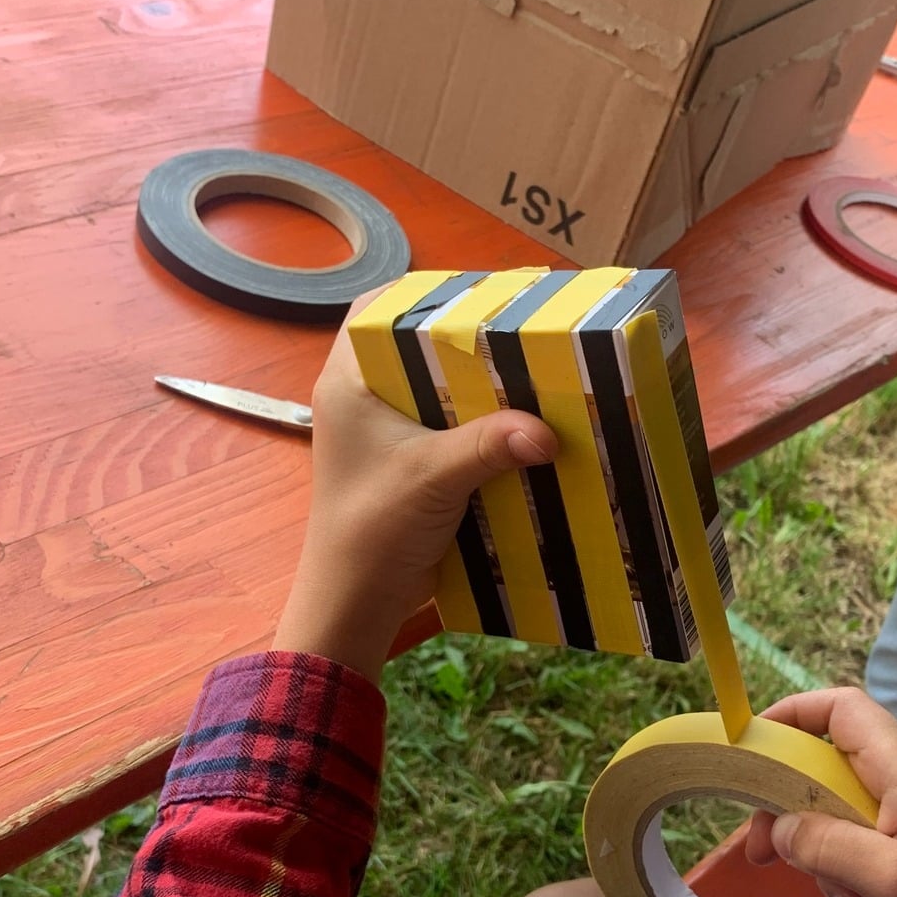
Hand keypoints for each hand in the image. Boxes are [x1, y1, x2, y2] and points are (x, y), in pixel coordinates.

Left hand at [274, 290, 556, 679]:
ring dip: (485, 390)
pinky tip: (529, 428)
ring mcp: (389, 436)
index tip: (482, 291)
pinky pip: (454, 432)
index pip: (379, 309)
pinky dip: (487, 429)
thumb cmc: (370, 532)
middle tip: (527, 334)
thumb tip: (546, 432)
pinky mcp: (413, 468)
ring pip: (442, 393)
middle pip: (421, 349)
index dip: (426, 293)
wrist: (354, 605)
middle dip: (472, 344)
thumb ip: (486, 446)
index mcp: (350, 382)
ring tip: (539, 374)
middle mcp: (366, 399)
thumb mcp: (429, 478)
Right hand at [744, 688, 896, 896]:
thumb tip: (781, 828)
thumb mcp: (893, 878)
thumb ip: (828, 847)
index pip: (839, 708)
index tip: (752, 748)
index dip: (790, 715)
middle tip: (772, 861)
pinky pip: (884, 826)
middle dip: (802, 819)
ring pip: (855, 806)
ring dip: (837, 858)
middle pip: (834, 767)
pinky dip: (867, 865)